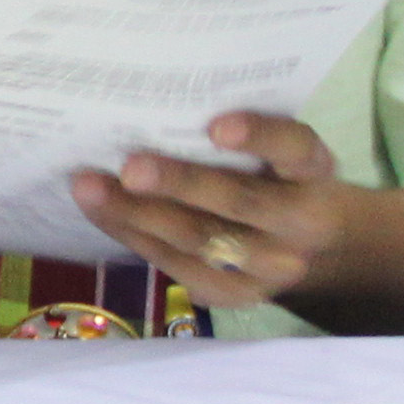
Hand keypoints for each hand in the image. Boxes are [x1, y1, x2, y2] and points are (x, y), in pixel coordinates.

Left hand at [73, 111, 352, 310]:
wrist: (313, 251)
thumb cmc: (275, 179)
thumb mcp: (278, 155)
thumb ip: (238, 136)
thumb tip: (150, 108)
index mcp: (314, 173)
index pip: (296, 149)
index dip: (260, 136)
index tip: (218, 127)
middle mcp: (300, 223)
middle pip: (239, 202)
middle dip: (179, 183)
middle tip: (130, 166)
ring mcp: (270, 267)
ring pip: (199, 240)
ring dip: (137, 212)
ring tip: (90, 186)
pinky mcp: (235, 295)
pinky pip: (177, 265)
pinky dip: (132, 234)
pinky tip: (100, 210)